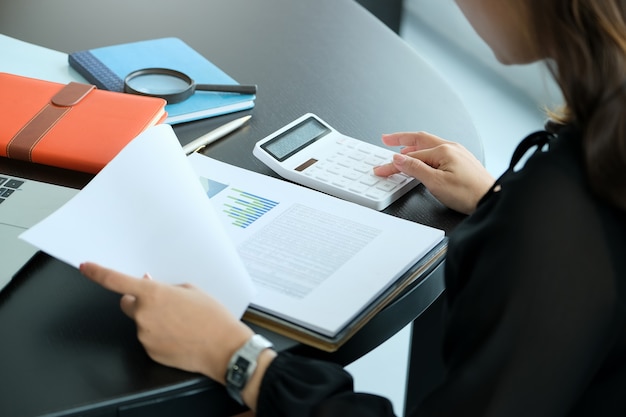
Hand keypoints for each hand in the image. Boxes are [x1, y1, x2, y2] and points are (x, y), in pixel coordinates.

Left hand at [79, 262, 252, 384]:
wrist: (223, 348)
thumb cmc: (213, 318)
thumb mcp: (192, 291)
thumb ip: (166, 288)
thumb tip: (151, 287)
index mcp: (154, 295)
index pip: (117, 281)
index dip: (98, 273)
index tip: (87, 268)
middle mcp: (144, 315)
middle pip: (128, 304)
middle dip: (140, 302)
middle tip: (163, 305)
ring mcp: (145, 336)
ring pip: (142, 323)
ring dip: (155, 320)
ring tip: (181, 323)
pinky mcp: (150, 352)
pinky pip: (149, 339)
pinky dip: (160, 336)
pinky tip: (179, 335)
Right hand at [373, 132, 493, 213]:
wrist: (492, 199)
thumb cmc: (469, 194)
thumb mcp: (435, 183)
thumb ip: (414, 169)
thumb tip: (398, 159)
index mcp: (444, 150)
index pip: (411, 156)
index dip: (393, 164)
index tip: (381, 169)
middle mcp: (451, 147)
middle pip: (420, 140)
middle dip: (401, 140)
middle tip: (387, 139)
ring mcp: (458, 153)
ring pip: (430, 145)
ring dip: (413, 146)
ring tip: (401, 150)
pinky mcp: (462, 161)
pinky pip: (439, 152)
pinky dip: (425, 153)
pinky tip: (423, 160)